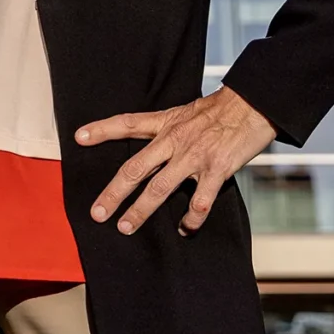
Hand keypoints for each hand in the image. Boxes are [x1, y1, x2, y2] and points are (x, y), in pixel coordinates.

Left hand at [76, 85, 278, 234]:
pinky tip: (185, 228)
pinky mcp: (216, 170)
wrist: (254, 104)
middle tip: (97, 212)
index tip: (79, 137)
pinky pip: (199, 201)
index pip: (127, 124)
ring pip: (160, 189)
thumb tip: (152, 149)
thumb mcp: (186, 112)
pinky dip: (191, 218)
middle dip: (113, 192)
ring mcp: (194, 156)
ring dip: (140, 211)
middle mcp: (174, 140)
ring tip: (126, 227)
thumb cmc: (220, 110)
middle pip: (135, 168)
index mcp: (166, 123)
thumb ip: (167, 130)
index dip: (102, 130)